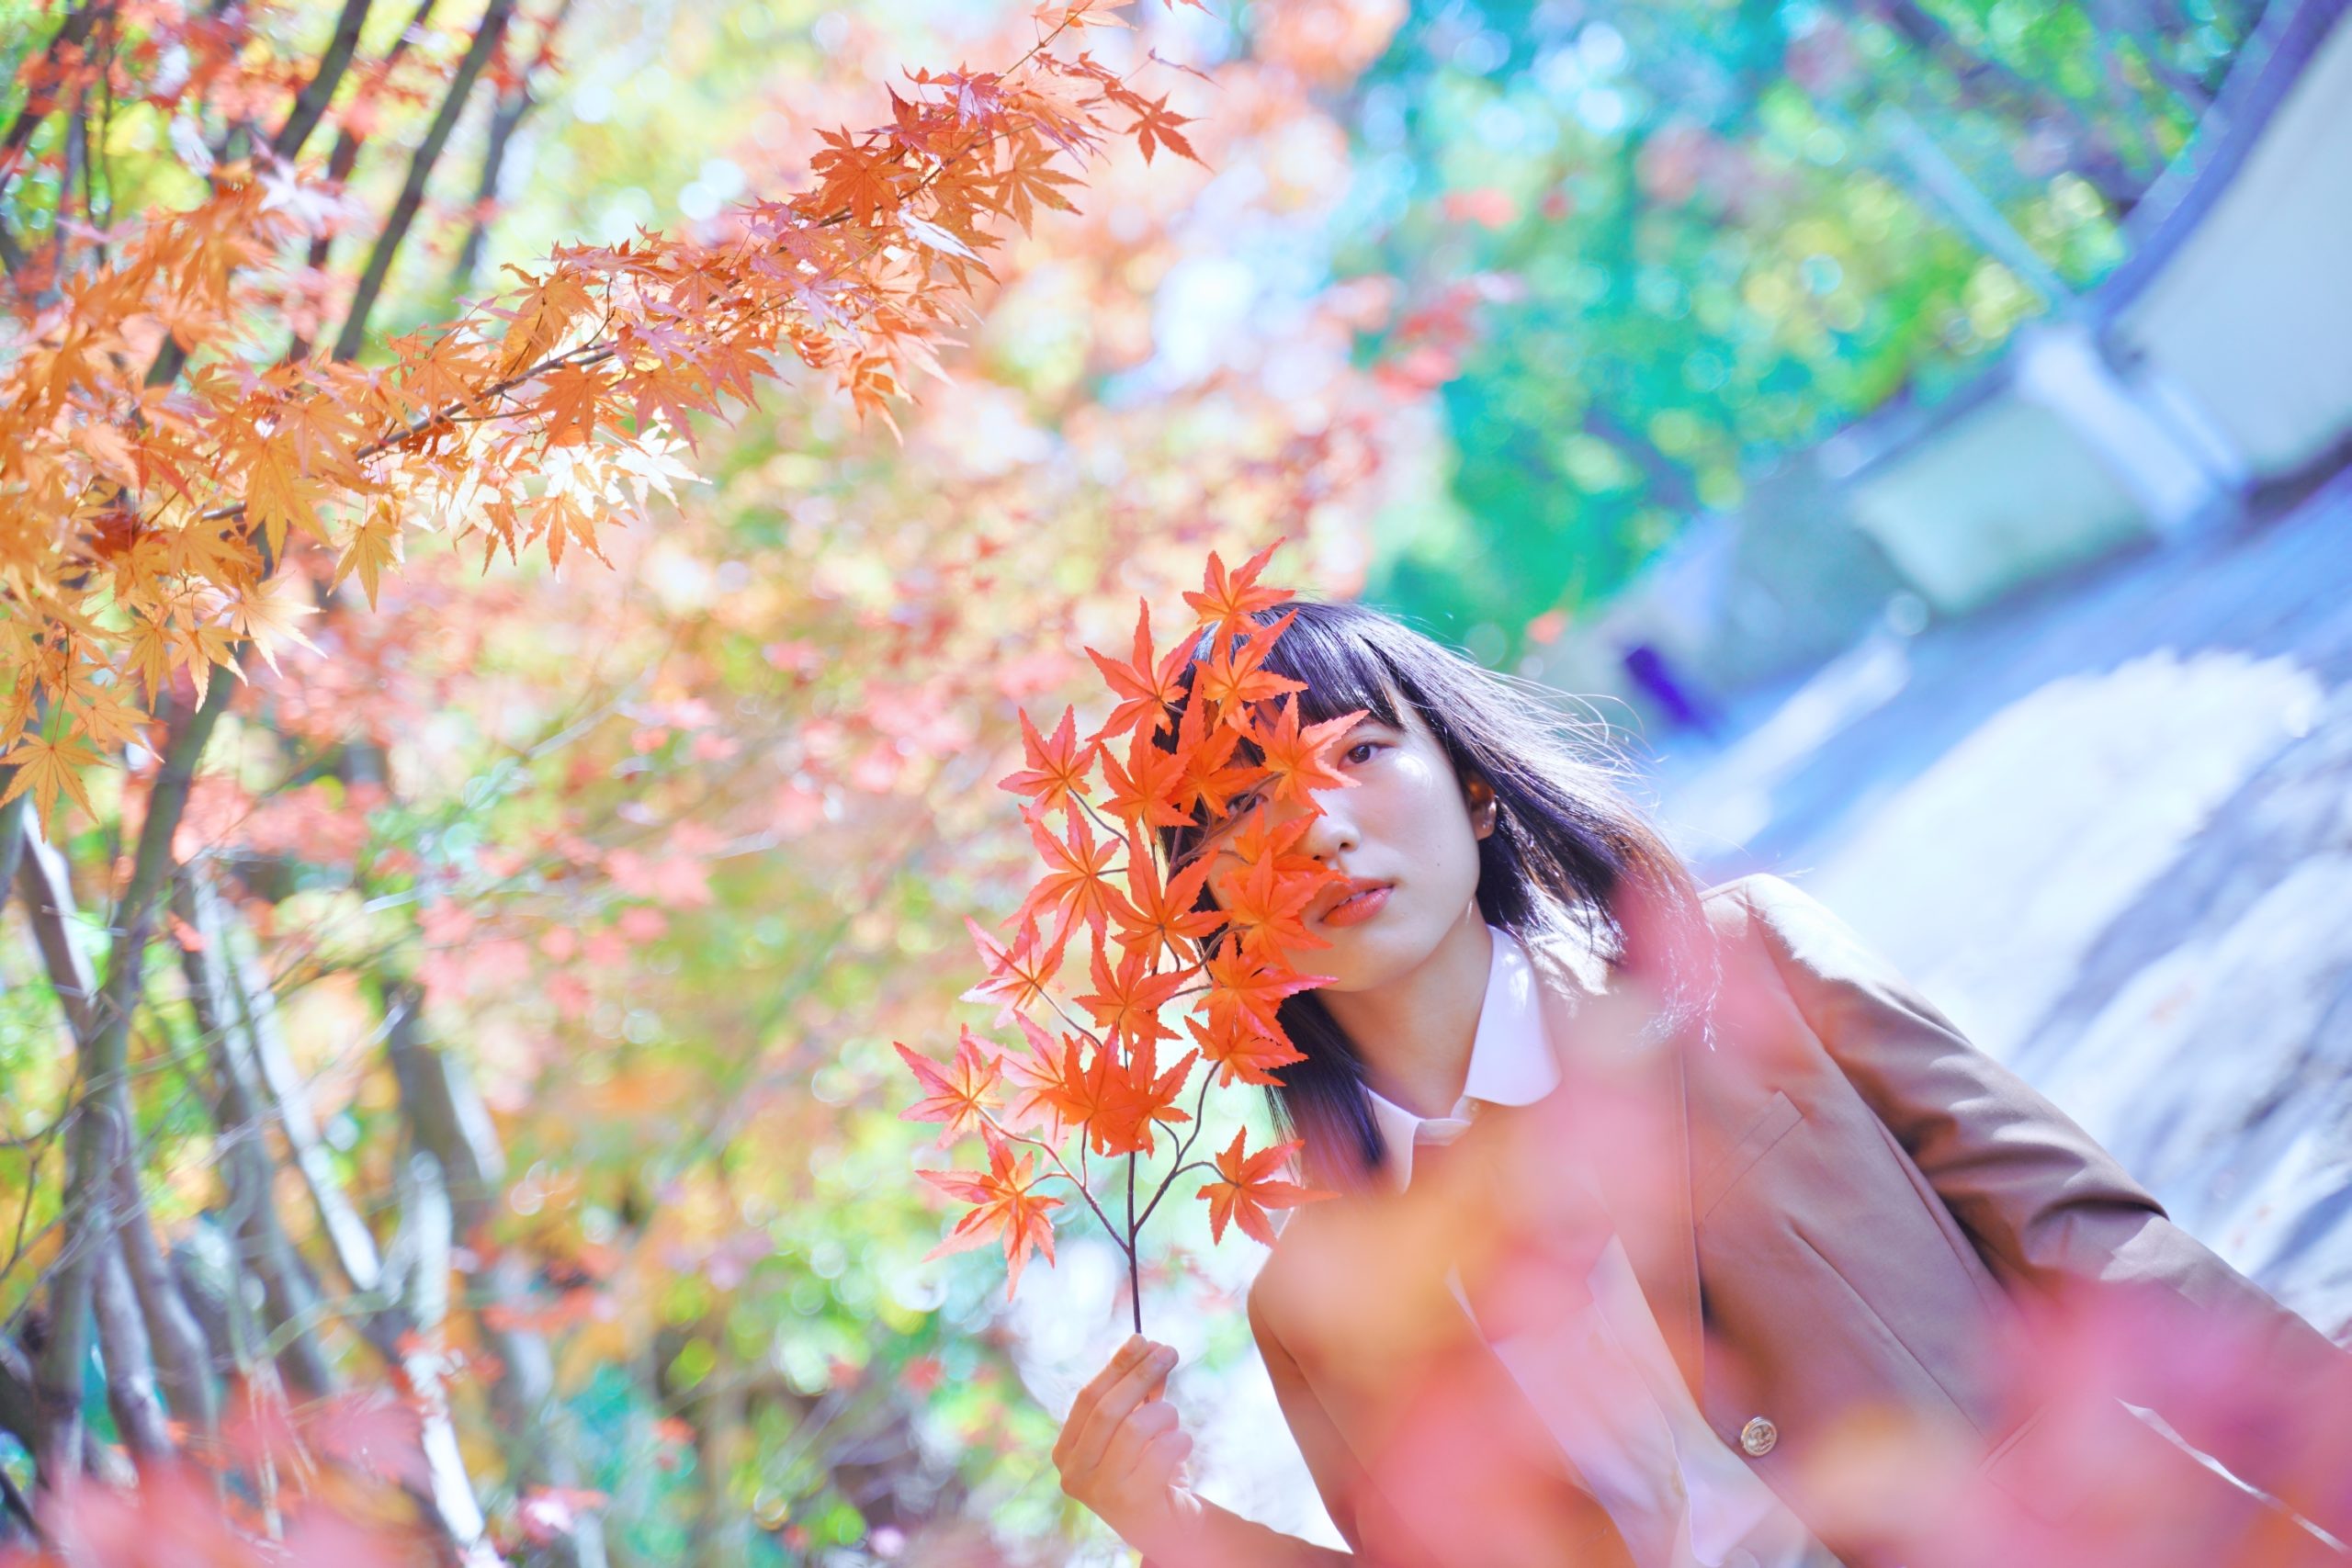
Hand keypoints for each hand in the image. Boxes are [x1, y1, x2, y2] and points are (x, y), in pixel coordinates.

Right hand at [1053, 1334, 1197, 1549]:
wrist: (1169, 1527)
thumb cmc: (1149, 1471)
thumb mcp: (1139, 1428)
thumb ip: (1140, 1393)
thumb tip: (1150, 1346)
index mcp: (1065, 1453)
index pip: (1087, 1398)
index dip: (1117, 1365)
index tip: (1143, 1339)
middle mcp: (1074, 1475)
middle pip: (1108, 1409)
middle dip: (1142, 1374)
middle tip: (1170, 1351)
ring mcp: (1101, 1493)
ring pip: (1136, 1427)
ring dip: (1164, 1414)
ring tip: (1172, 1422)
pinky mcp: (1134, 1504)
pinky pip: (1163, 1451)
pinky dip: (1179, 1440)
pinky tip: (1181, 1448)